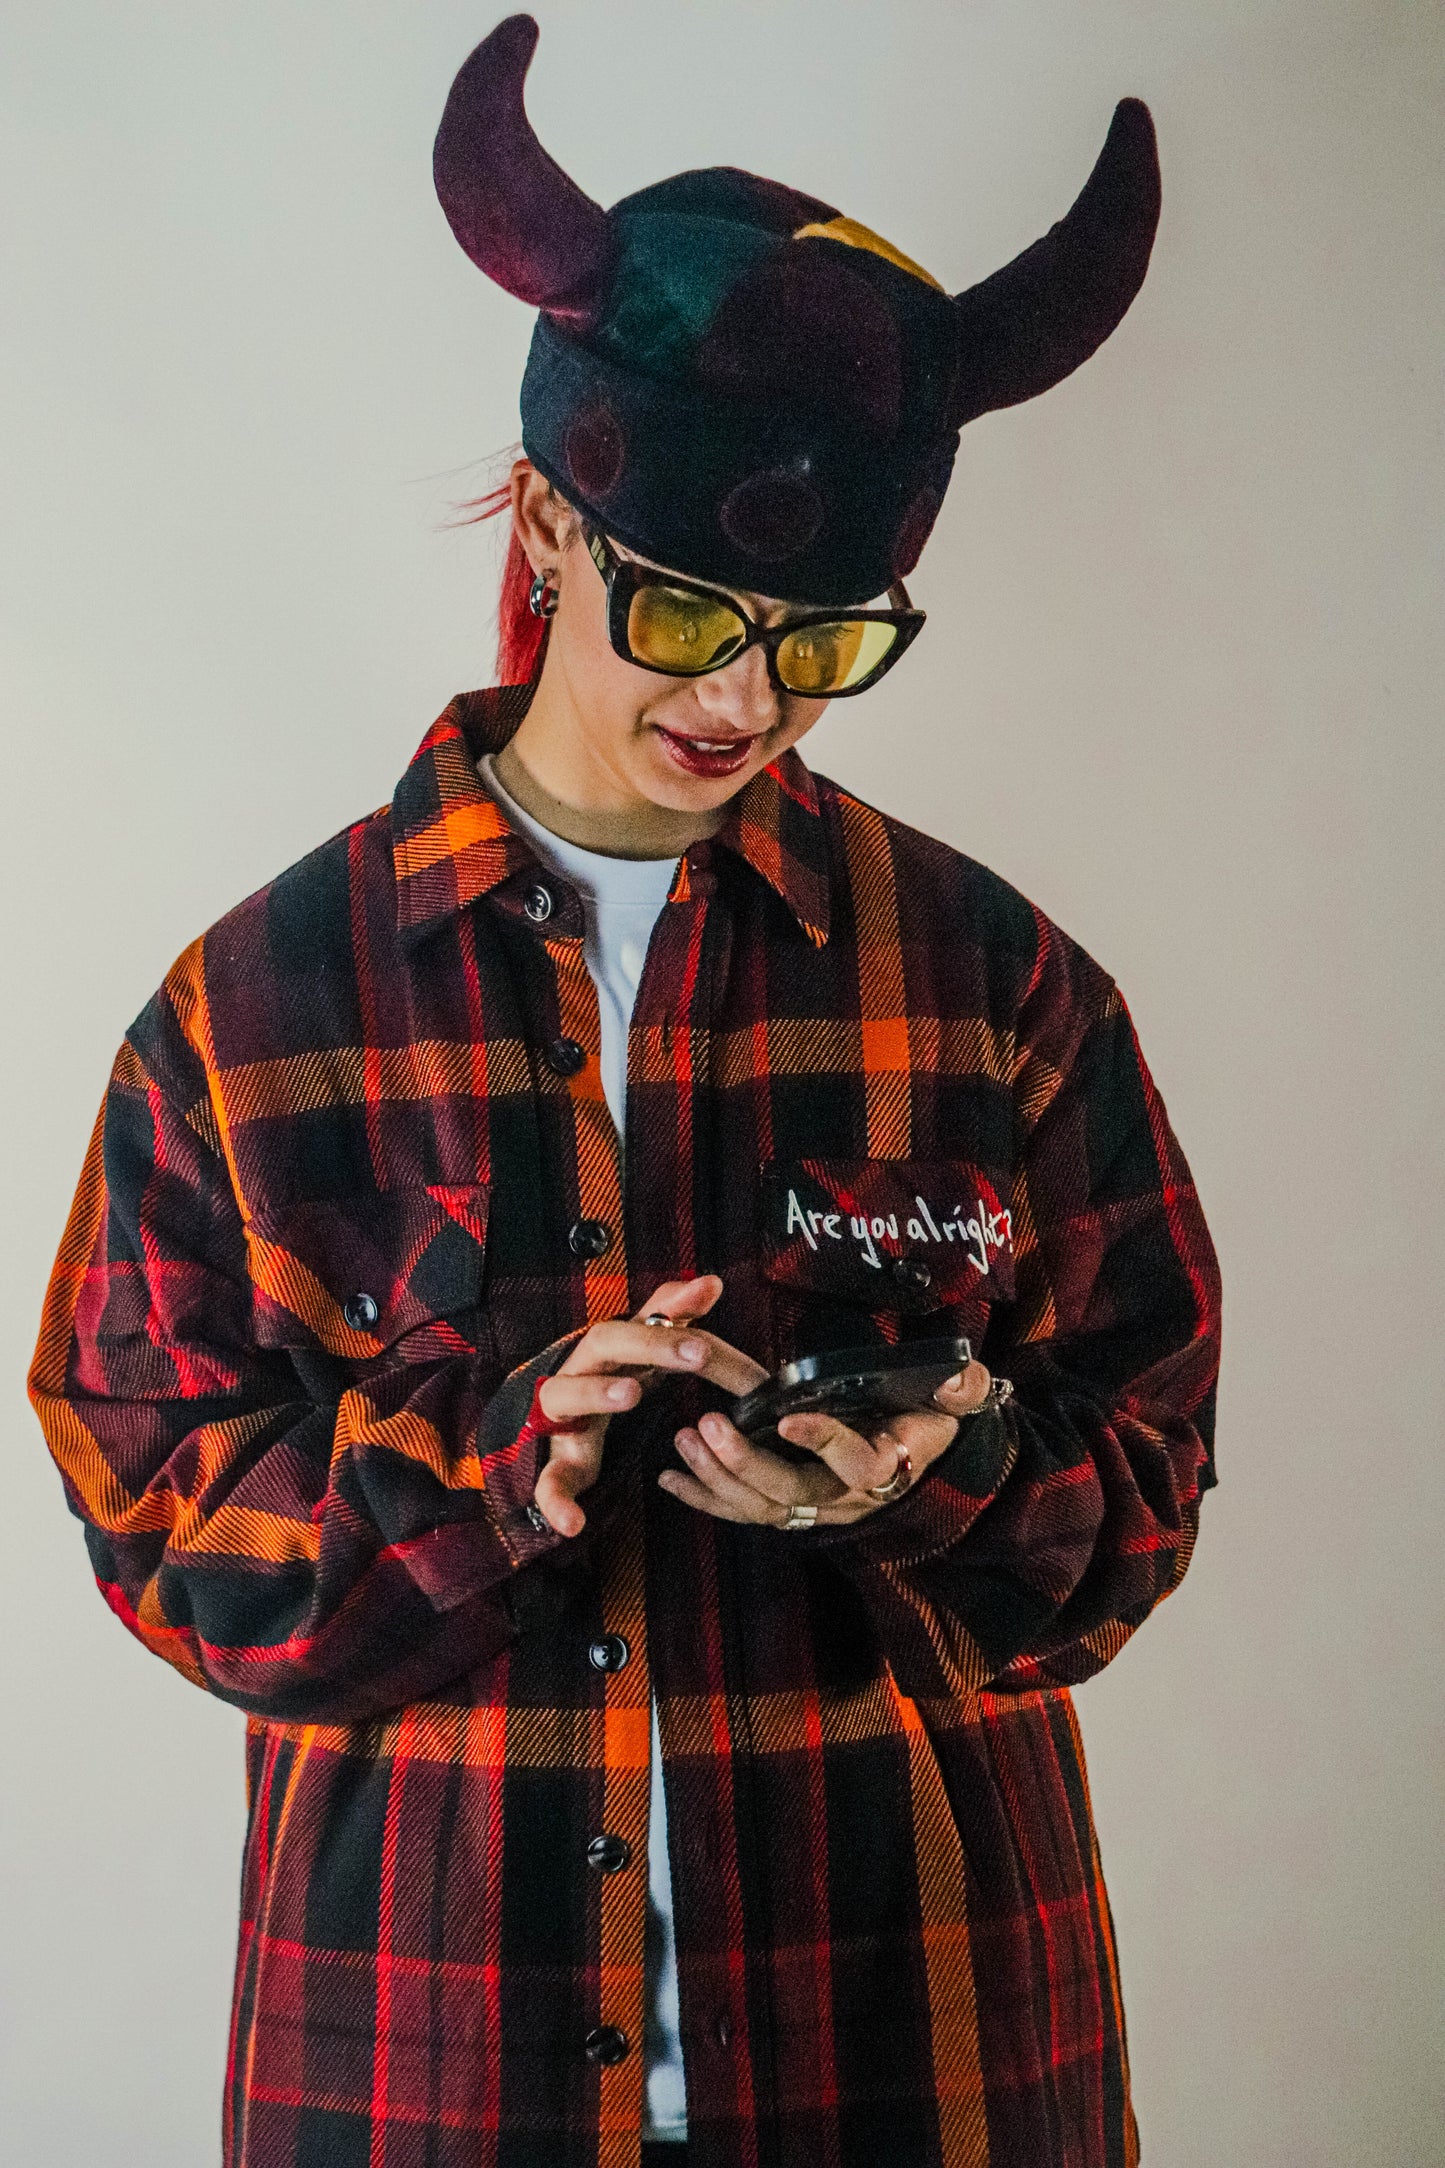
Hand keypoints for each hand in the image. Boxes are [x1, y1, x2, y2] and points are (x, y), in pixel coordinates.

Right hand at [529, 1275, 767, 1535]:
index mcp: (604, 1350)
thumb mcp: (639, 1350)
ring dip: (595, 1391)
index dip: (671, 1317)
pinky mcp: (556, 1464)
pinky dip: (556, 1501)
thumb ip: (670, 1316)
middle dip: (649, 1345)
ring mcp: (562, 1417)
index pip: (635, 1322)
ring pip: (562, 1395)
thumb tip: (712, 1281)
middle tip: (696, 1352)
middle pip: (602, 1343)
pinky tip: (572, 1523)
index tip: (710, 1306)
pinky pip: (548, 1482)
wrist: (552, 1430)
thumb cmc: (606, 1382)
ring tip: (632, 1393)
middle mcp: (579, 1370)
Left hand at [658, 1360, 993, 1528]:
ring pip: (763, 1507)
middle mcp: (849, 1497)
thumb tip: (959, 1372)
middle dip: (747, 1463)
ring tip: (687, 1437)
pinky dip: (705, 1497)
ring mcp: (817, 1507)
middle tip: (708, 1424)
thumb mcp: (956, 1396)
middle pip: (794, 1493)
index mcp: (889, 1464)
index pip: (858, 1464)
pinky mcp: (791, 1507)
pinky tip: (671, 1477)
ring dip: (719, 1477)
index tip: (786, 1417)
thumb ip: (959, 1386)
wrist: (924, 1452)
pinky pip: (744, 1512)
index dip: (823, 1443)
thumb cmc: (931, 1414)